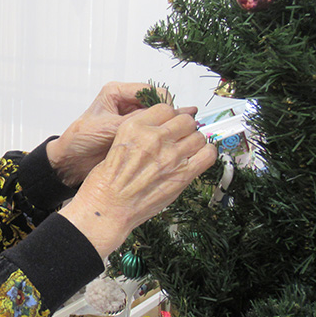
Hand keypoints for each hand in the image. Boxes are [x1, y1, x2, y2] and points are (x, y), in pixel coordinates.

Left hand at [47, 82, 190, 186]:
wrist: (70, 162)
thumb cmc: (79, 140)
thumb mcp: (107, 128)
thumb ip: (135, 122)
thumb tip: (165, 115)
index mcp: (117, 92)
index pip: (152, 91)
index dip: (164, 104)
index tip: (170, 120)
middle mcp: (126, 102)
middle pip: (159, 104)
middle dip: (168, 117)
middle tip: (178, 132)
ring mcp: (132, 118)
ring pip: (159, 118)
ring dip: (166, 128)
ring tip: (176, 139)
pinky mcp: (134, 133)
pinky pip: (154, 132)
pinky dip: (162, 137)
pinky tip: (170, 144)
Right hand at [58, 103, 216, 256]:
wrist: (107, 208)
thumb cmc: (107, 182)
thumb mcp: (117, 144)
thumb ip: (141, 134)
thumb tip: (163, 129)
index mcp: (135, 127)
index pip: (165, 108)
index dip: (169, 117)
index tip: (169, 124)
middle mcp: (154, 138)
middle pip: (185, 120)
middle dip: (184, 128)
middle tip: (179, 138)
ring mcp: (171, 155)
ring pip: (199, 136)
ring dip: (194, 142)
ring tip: (186, 151)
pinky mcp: (183, 174)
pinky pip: (208, 155)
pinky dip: (207, 154)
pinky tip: (198, 158)